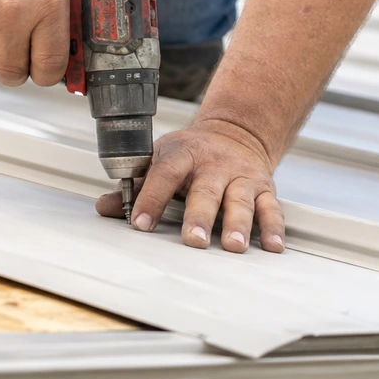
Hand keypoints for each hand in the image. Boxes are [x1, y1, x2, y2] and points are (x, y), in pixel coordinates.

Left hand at [96, 119, 285, 253]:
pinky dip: (273, 227)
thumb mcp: (161, 159)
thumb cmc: (193, 153)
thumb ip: (135, 184)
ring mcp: (240, 177)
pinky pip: (270, 208)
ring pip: (240, 201)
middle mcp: (214, 166)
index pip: (164, 175)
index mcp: (184, 155)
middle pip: (205, 191)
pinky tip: (273, 245)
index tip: (139, 223)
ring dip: (238, 225)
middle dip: (200, 217)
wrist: (236, 131)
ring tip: (234, 246)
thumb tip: (105, 207)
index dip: (150, 198)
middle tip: (193, 240)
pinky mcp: (264, 188)